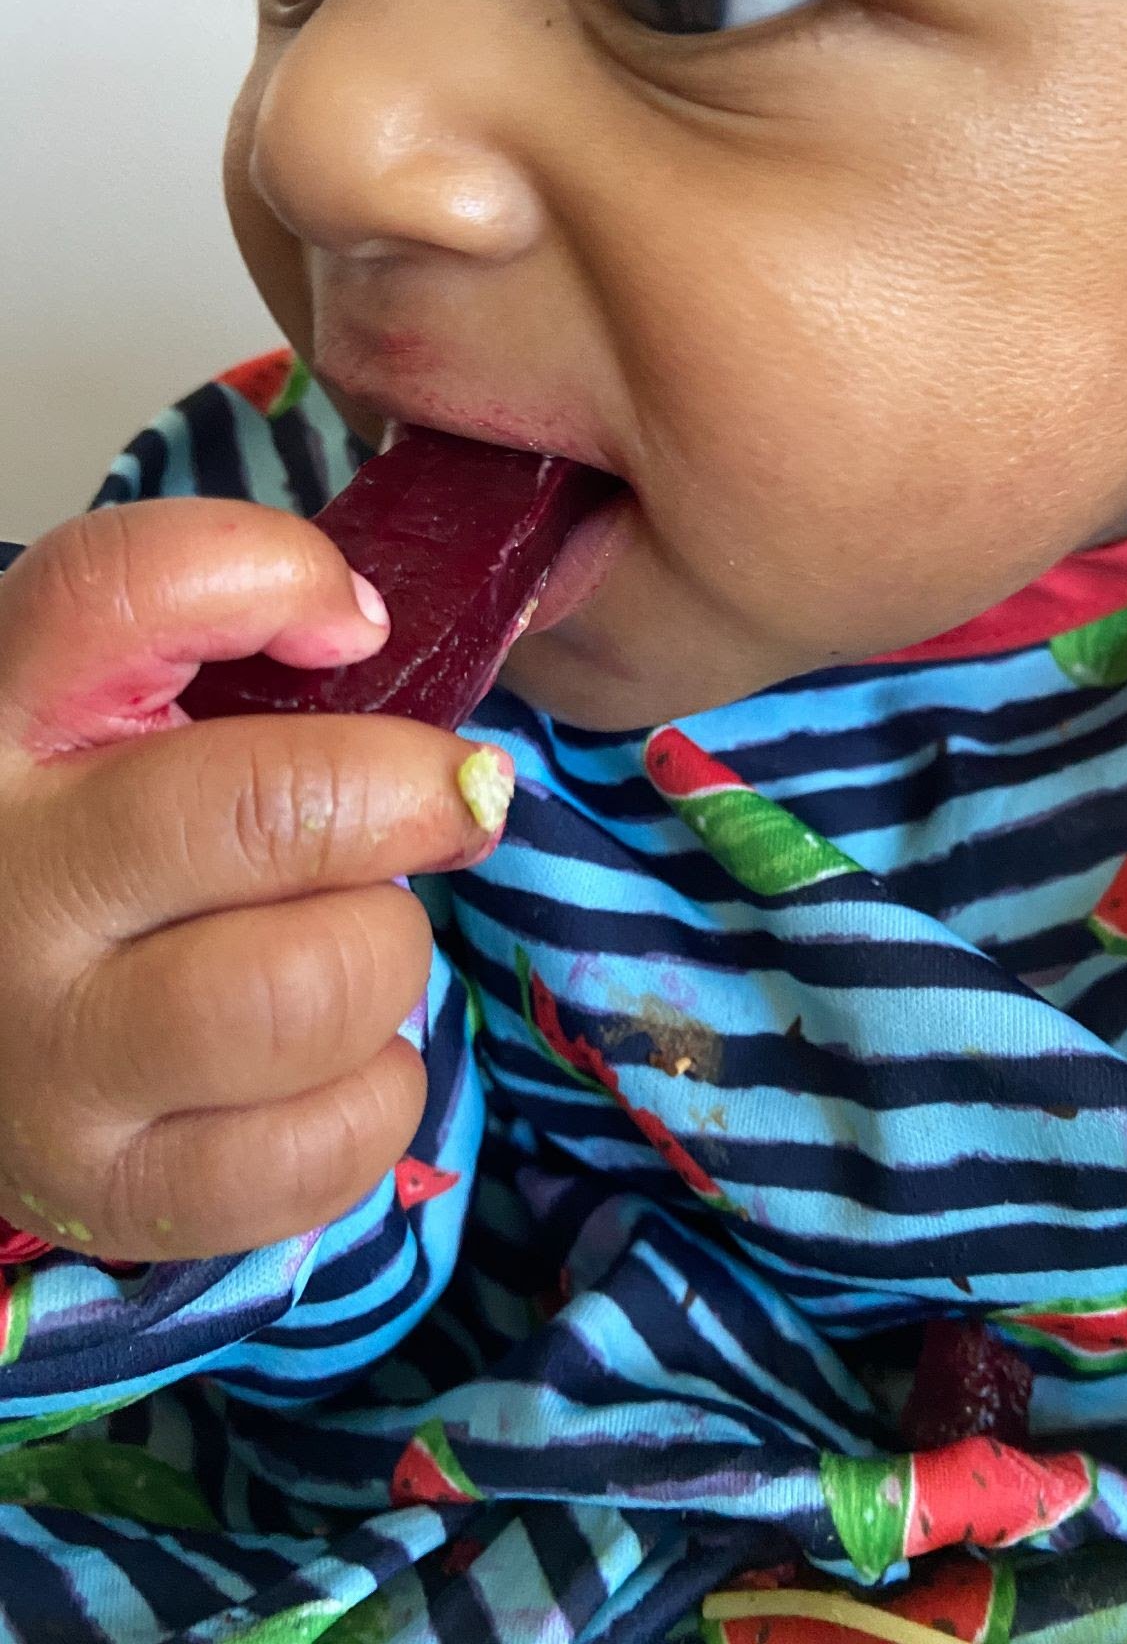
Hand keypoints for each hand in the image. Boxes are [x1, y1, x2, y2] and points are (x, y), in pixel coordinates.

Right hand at [0, 499, 507, 1260]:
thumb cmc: (79, 848)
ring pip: (309, 991)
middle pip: (268, 812)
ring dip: (387, 953)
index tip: (351, 627)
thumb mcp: (108, 710)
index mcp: (4, 721)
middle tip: (443, 807)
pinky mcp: (106, 1187)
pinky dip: (377, 1091)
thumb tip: (382, 656)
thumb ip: (221, 647)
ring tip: (354, 940)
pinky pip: (318, 1149)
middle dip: (407, 802)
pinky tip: (335, 1053)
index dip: (278, 579)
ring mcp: (49, 1052)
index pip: (127, 590)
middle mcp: (9, 881)